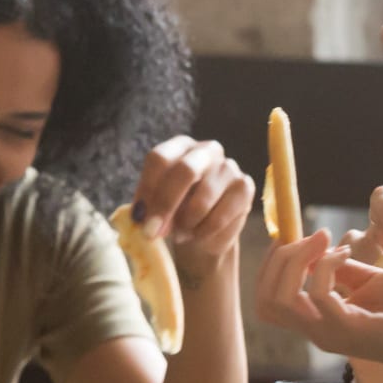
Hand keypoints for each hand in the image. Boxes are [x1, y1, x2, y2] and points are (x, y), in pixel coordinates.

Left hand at [130, 136, 255, 280]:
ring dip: (186, 224)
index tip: (138, 218)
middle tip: (152, 233)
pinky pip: (220, 216)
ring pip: (202, 200)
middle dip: (166, 205)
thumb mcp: (156, 206)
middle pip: (185, 170)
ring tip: (180, 235)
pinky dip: (204, 232)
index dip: (148, 189)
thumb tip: (142, 220)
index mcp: (179, 147)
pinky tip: (198, 235)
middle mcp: (206, 150)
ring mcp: (229, 167)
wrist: (205, 231)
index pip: (160, 158)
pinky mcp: (245, 188)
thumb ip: (148, 209)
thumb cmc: (176, 212)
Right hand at [255, 230, 382, 376]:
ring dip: (296, 259)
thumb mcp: (372, 281)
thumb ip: (342, 271)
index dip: (273, 263)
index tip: (298, 236)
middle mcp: (316, 329)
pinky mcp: (348, 329)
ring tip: (326, 241)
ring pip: (280, 298)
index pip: (267, 299)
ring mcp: (328, 332)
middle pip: (264, 299)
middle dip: (279, 259)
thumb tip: (318, 252)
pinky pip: (317, 293)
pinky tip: (348, 255)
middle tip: (312, 237)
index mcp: (319, 319)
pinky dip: (327, 265)